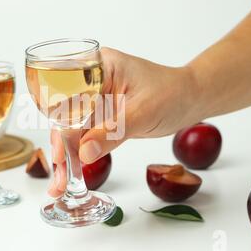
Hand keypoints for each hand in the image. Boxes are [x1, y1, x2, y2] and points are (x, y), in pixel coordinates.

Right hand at [48, 47, 199, 196]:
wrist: (191, 99)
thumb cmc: (172, 93)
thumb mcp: (142, 112)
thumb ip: (112, 132)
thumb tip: (84, 153)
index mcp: (97, 67)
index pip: (68, 96)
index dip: (60, 126)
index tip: (59, 153)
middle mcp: (91, 82)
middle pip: (65, 116)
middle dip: (61, 147)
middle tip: (59, 176)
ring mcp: (95, 100)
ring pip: (73, 129)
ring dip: (68, 156)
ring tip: (60, 183)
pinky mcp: (102, 116)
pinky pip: (86, 136)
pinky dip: (80, 154)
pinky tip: (73, 172)